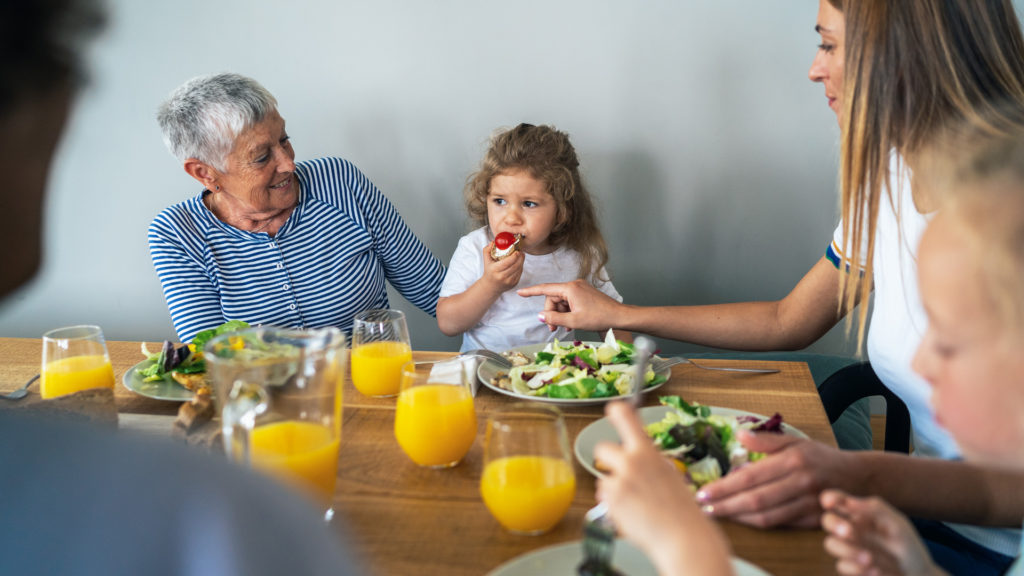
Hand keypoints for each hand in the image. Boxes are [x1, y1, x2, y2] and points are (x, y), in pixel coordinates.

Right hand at [481, 243, 522, 292]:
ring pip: (519, 269)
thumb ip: (487, 250)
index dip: (514, 256)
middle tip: (521, 251)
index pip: (507, 262)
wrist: (490, 286)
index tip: (517, 250)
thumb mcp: (486, 260)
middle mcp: (502, 277)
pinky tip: (520, 262)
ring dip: (522, 261)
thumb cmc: (489, 271)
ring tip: (521, 255)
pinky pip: (520, 273)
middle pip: (515, 265)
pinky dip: (521, 266)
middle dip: (520, 257)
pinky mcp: (514, 283)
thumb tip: (493, 242)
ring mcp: (509, 281)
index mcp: (495, 270)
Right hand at [516, 278, 623, 331]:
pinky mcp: (584, 294)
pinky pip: (570, 302)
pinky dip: (567, 312)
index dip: (531, 292)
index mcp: (570, 288)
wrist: (619, 316)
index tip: (520, 293)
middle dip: (551, 313)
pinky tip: (570, 323)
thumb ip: (554, 318)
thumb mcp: (573, 321)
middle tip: (553, 329)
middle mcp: (574, 285)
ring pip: (561, 302)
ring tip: (564, 328)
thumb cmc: (599, 317)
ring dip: (560, 315)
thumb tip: (540, 316)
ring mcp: (580, 289)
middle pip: (553, 298)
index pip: (545, 289)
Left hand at [595, 402, 731, 574]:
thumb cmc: (681, 510)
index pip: (625, 417)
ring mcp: (618, 482)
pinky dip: (613, 506)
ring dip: (613, 488)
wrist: (682, 536)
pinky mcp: (610, 502)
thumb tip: (635, 458)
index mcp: (647, 452)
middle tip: (622, 474)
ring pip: (603, 478)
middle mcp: (630, 462)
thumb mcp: (668, 474)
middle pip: (602, 447)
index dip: (616, 410)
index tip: (613, 408)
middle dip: (608, 460)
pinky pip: (603, 498)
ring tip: (635, 503)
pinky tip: (631, 513)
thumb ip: (648, 462)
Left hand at [696, 431, 860, 528]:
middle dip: (726, 505)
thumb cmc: (822, 458)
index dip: (725, 486)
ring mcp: (808, 504)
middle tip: (703, 508)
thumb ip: (767, 441)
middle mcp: (801, 482)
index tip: (704, 492)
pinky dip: (759, 524)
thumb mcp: (797, 441)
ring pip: (767, 517)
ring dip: (739, 518)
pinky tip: (742, 520)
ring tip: (717, 514)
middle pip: (756, 499)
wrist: (860, 477)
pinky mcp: (813, 520)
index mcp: (794, 460)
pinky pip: (781, 525)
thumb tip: (739, 435)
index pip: (751, 476)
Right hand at [820, 490, 943, 575]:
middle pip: (828, 521)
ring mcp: (849, 548)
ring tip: (869, 559)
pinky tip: (876, 571)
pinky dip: (857, 569)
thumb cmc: (908, 545)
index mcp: (860, 513)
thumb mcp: (897, 524)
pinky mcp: (851, 568)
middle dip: (834, 524)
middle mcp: (851, 529)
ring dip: (847, 550)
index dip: (830, 498)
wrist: (917, 574)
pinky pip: (842, 566)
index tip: (830, 502)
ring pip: (831, 544)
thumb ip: (875, 509)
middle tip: (848, 532)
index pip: (838, 500)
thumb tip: (847, 501)